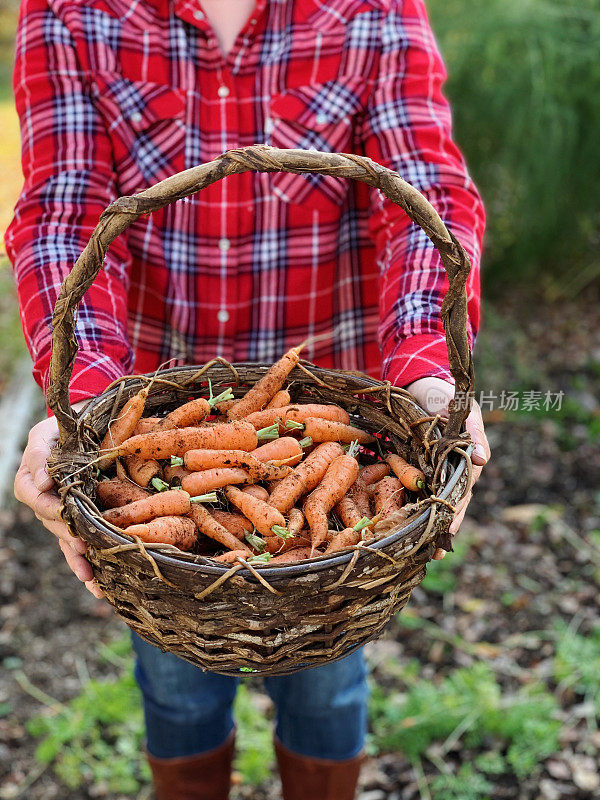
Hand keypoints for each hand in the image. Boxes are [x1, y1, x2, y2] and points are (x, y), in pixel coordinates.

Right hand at [13, 405, 102, 597]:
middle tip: (83, 548)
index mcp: (31, 479)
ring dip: (78, 561)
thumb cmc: (61, 429)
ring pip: (66, 541)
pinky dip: (87, 565)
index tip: (61, 513)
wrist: (81, 431)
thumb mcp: (47, 432)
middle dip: (67, 537)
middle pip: (52, 522)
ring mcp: (60, 515)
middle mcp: (44, 501)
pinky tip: (98, 585)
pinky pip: (80, 545)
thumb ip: (41, 453)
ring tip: (92, 581)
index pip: (33, 496)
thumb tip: (41, 480)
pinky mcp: (77, 523)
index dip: (47, 506)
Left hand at [406, 377, 489, 558]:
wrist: (424, 386)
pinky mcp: (414, 469)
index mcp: (465, 463)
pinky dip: (411, 509)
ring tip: (422, 553)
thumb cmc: (448, 399)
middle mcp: (451, 472)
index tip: (447, 532)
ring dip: (428, 526)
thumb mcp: (464, 411)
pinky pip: (413, 493)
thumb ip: (473, 434)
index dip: (455, 514)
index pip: (462, 493)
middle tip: (434, 555)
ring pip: (433, 504)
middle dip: (441, 529)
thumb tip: (482, 460)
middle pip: (448, 506)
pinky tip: (403, 529)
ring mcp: (433, 472)